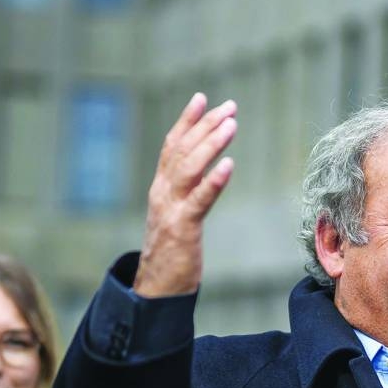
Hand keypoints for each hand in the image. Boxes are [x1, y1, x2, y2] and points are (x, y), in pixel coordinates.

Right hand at [133, 93, 237, 297]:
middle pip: (182, 150)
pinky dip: (213, 181)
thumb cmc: (171, 252)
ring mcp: (169, 209)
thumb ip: (186, 193)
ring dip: (210, 144)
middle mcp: (162, 192)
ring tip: (231, 124)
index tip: (202, 98)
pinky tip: (228, 165)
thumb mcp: (177, 216)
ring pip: (189, 168)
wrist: (156, 288)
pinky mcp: (182, 228)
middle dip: (205, 125)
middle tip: (229, 107)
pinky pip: (199, 200)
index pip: (172, 146)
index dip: (186, 121)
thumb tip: (205, 172)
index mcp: (161, 188)